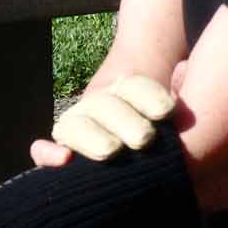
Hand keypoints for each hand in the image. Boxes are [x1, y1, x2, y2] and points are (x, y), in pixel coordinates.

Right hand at [30, 75, 177, 166]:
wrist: (130, 141)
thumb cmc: (161, 131)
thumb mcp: (169, 110)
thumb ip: (176, 88)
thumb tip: (184, 68)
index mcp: (126, 91)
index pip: (134, 86)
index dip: (149, 96)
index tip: (167, 111)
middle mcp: (98, 106)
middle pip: (106, 106)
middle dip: (124, 121)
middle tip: (144, 139)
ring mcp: (76, 127)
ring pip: (76, 125)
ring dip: (92, 138)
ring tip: (111, 150)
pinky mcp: (59, 153)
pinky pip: (42, 152)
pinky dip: (48, 154)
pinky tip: (64, 159)